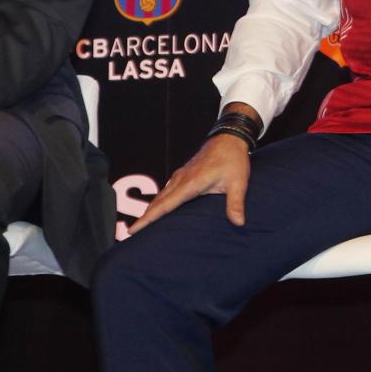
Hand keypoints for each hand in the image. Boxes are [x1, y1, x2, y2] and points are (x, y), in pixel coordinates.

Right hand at [125, 130, 251, 236]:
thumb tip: (239, 223)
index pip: (164, 205)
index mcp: (190, 183)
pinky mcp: (184, 174)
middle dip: (144, 218)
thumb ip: (236, 203)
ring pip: (161, 196)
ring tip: (141, 225)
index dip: (148, 219)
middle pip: (158, 202)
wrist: (230, 137)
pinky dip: (160, 201)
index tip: (133, 230)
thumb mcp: (238, 182)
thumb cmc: (233, 159)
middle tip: (131, 233)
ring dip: (151, 210)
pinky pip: (167, 190)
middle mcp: (181, 179)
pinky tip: (159, 208)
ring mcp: (181, 176)